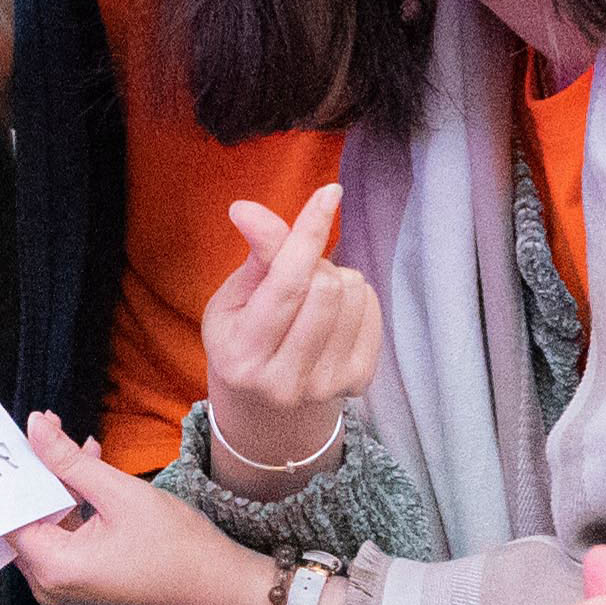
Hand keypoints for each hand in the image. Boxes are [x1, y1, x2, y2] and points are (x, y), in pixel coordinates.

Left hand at [12, 411, 280, 604]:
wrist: (217, 586)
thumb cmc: (176, 546)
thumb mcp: (119, 493)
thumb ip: (69, 460)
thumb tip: (35, 425)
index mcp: (53, 567)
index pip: (10, 515)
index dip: (15, 473)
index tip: (17, 437)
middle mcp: (50, 584)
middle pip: (26, 519)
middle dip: (39, 474)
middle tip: (50, 430)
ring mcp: (66, 586)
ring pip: (47, 524)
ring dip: (61, 485)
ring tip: (80, 446)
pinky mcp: (82, 581)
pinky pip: (64, 537)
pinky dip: (73, 505)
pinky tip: (91, 471)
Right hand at [200, 185, 380, 481]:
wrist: (265, 411)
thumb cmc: (242, 340)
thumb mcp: (232, 300)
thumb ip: (254, 257)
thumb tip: (247, 209)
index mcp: (242, 355)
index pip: (287, 283)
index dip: (309, 232)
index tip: (328, 193)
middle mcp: (284, 379)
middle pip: (327, 285)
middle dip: (315, 261)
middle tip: (299, 269)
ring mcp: (325, 386)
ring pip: (355, 294)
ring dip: (336, 278)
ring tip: (313, 297)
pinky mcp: (357, 384)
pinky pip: (373, 311)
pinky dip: (356, 298)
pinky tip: (333, 314)